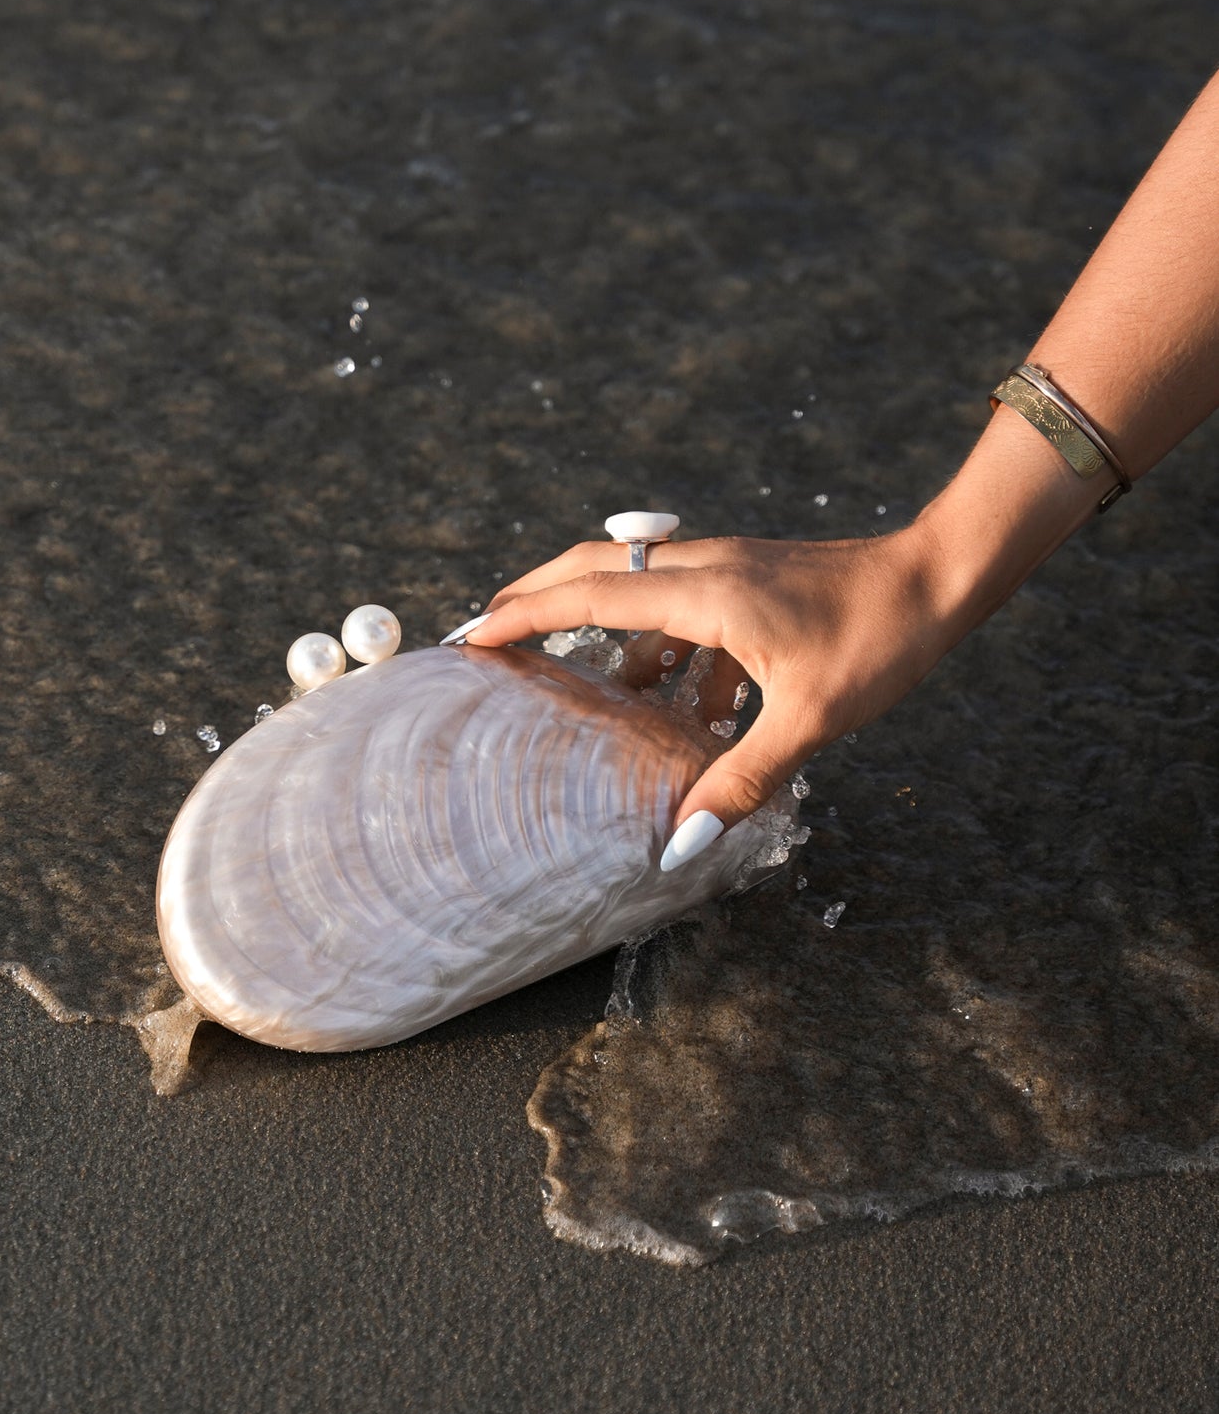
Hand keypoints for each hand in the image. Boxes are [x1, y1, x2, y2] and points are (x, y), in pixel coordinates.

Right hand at [457, 525, 966, 859]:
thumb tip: (678, 844)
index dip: (524, 615)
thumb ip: (739, 780)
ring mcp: (727, 570)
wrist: (941, 577)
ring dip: (610, 637)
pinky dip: (670, 655)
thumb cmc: (880, 639)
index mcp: (704, 592)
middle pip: (594, 568)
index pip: (589, 595)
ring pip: (639, 589)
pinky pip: (686, 611)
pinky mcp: (751, 582)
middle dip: (535, 598)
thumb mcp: (808, 719)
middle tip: (487, 635)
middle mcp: (703, 568)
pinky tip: (694, 715)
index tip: (472, 638)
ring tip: (592, 697)